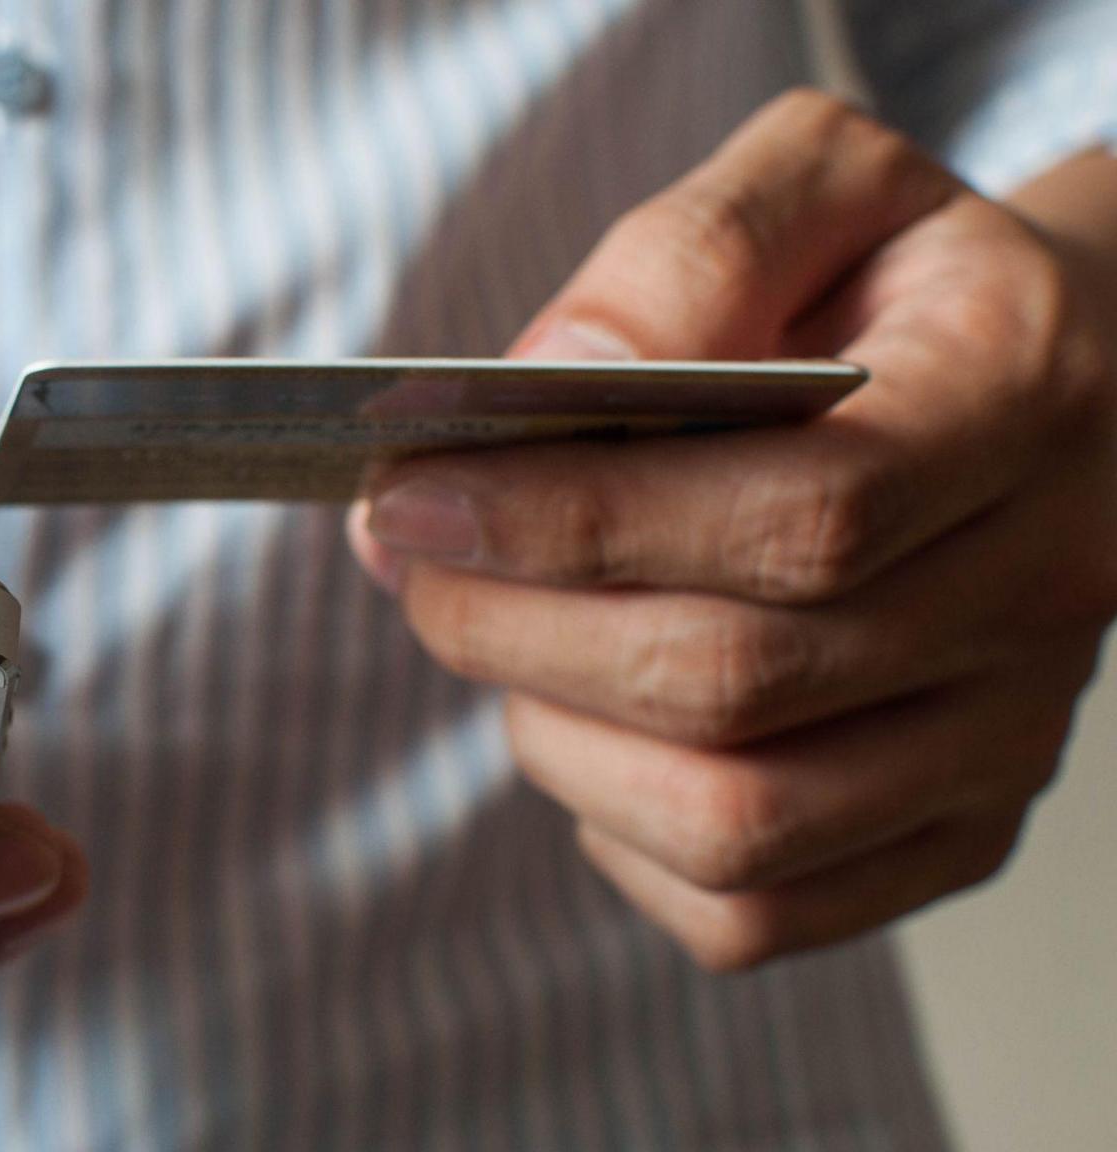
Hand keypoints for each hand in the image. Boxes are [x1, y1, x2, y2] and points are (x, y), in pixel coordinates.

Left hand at [350, 91, 1116, 969]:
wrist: (1052, 387)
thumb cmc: (894, 283)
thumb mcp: (815, 188)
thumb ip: (686, 255)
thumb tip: (553, 377)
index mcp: (1017, 403)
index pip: (797, 514)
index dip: (574, 521)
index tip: (411, 497)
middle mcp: (1040, 592)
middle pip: (735, 680)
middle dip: (514, 627)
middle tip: (410, 560)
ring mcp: (1005, 738)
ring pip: (734, 821)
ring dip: (552, 733)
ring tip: (500, 632)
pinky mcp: (956, 832)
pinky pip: (754, 910)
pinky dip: (622, 838)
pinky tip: (593, 729)